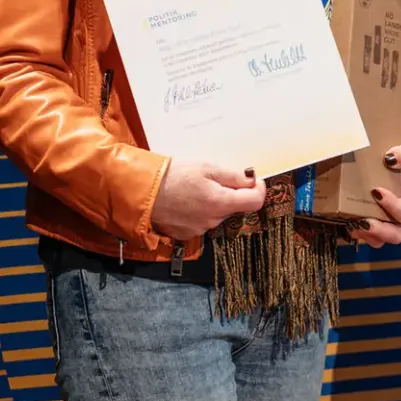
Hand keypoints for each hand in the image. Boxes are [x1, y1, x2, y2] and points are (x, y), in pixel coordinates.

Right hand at [152, 160, 267, 240]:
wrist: (142, 191)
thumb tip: (253, 181)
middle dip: (230, 194)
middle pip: (234, 207)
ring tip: (194, 189)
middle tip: (213, 178)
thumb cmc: (173, 175)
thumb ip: (233, 176)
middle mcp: (213, 220)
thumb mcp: (206, 166)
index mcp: (221, 202)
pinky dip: (198, 212)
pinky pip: (201, 222)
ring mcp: (200, 229)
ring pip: (217, 214)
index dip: (258, 189)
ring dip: (213, 203)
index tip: (253, 180)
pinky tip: (185, 201)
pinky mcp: (186, 234)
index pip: (256, 202)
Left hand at [355, 135, 400, 245]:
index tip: (376, 191)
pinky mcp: (365, 216)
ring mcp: (381, 218)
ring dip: (364, 235)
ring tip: (351, 225)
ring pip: (377, 239)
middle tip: (364, 222)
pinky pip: (360, 232)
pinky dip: (352, 230)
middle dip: (379, 232)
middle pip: (395, 235)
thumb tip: (391, 158)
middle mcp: (397, 214)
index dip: (393, 207)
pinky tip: (343, 221)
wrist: (389, 150)